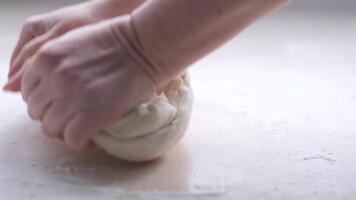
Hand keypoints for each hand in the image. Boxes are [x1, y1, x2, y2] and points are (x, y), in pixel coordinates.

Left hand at [4, 17, 156, 150]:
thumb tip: (51, 87)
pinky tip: (94, 138)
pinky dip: (82, 143)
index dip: (43, 101)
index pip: (28, 91)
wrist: (143, 46)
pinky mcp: (91, 115)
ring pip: (51, 129)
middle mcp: (52, 78)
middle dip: (52, 117)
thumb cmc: (116, 42)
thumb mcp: (74, 42)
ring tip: (83, 129)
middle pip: (37, 112)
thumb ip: (55, 62)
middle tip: (71, 118)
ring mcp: (70, 98)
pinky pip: (74, 140)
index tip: (57, 105)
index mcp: (45, 59)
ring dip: (65, 132)